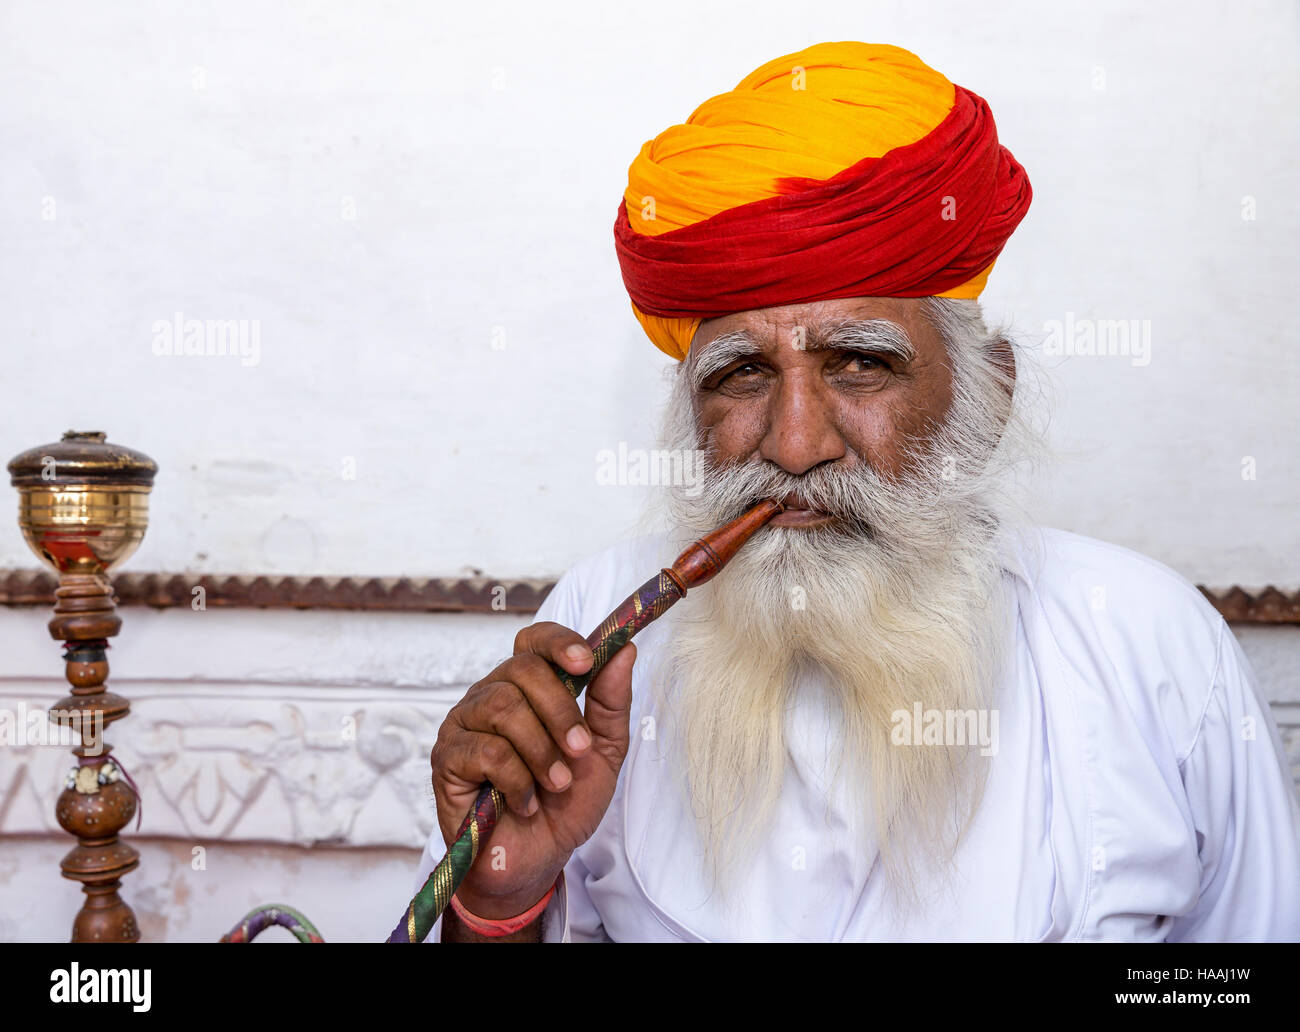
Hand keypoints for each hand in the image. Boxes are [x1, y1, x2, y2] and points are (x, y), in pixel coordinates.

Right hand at [430, 621, 634, 918]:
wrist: (537, 860)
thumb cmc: (565, 803)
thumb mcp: (603, 752)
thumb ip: (611, 701)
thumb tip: (624, 649)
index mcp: (528, 688)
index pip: (535, 641)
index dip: (559, 643)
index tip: (587, 662)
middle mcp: (491, 695)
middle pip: (522, 669)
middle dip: (560, 710)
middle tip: (579, 750)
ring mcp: (464, 724)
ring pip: (504, 707)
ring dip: (542, 751)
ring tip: (555, 784)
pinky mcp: (447, 758)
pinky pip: (487, 751)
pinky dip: (517, 780)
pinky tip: (524, 802)